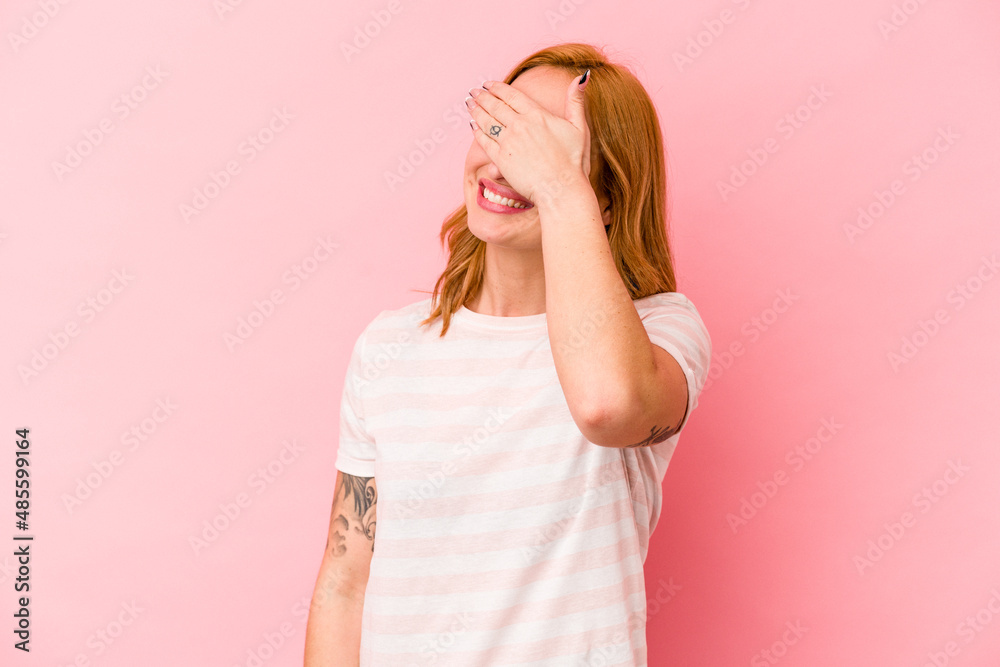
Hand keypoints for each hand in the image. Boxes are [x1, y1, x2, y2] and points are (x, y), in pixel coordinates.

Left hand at [466, 72, 591, 206]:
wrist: (561, 189)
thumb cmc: (574, 161)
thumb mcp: (579, 127)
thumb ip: (576, 101)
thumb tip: (583, 76)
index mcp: (537, 115)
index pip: (511, 95)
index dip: (497, 88)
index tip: (488, 84)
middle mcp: (520, 125)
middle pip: (496, 106)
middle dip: (482, 97)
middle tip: (474, 92)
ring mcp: (509, 142)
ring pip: (487, 121)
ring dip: (476, 111)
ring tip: (469, 104)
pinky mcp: (502, 159)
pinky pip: (485, 141)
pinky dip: (477, 132)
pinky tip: (473, 126)